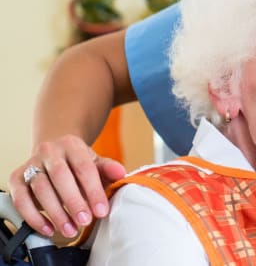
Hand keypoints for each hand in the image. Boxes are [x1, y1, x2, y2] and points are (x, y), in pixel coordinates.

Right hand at [7, 135, 125, 237]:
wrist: (54, 154)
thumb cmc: (78, 163)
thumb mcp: (96, 163)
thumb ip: (108, 169)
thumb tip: (121, 173)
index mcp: (72, 145)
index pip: (84, 168)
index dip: (93, 191)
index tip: (101, 211)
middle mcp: (49, 151)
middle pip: (60, 176)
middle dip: (74, 202)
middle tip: (85, 221)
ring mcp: (31, 164)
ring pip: (40, 188)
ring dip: (55, 212)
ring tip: (70, 229)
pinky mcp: (16, 178)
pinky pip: (20, 199)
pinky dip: (33, 216)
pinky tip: (48, 228)